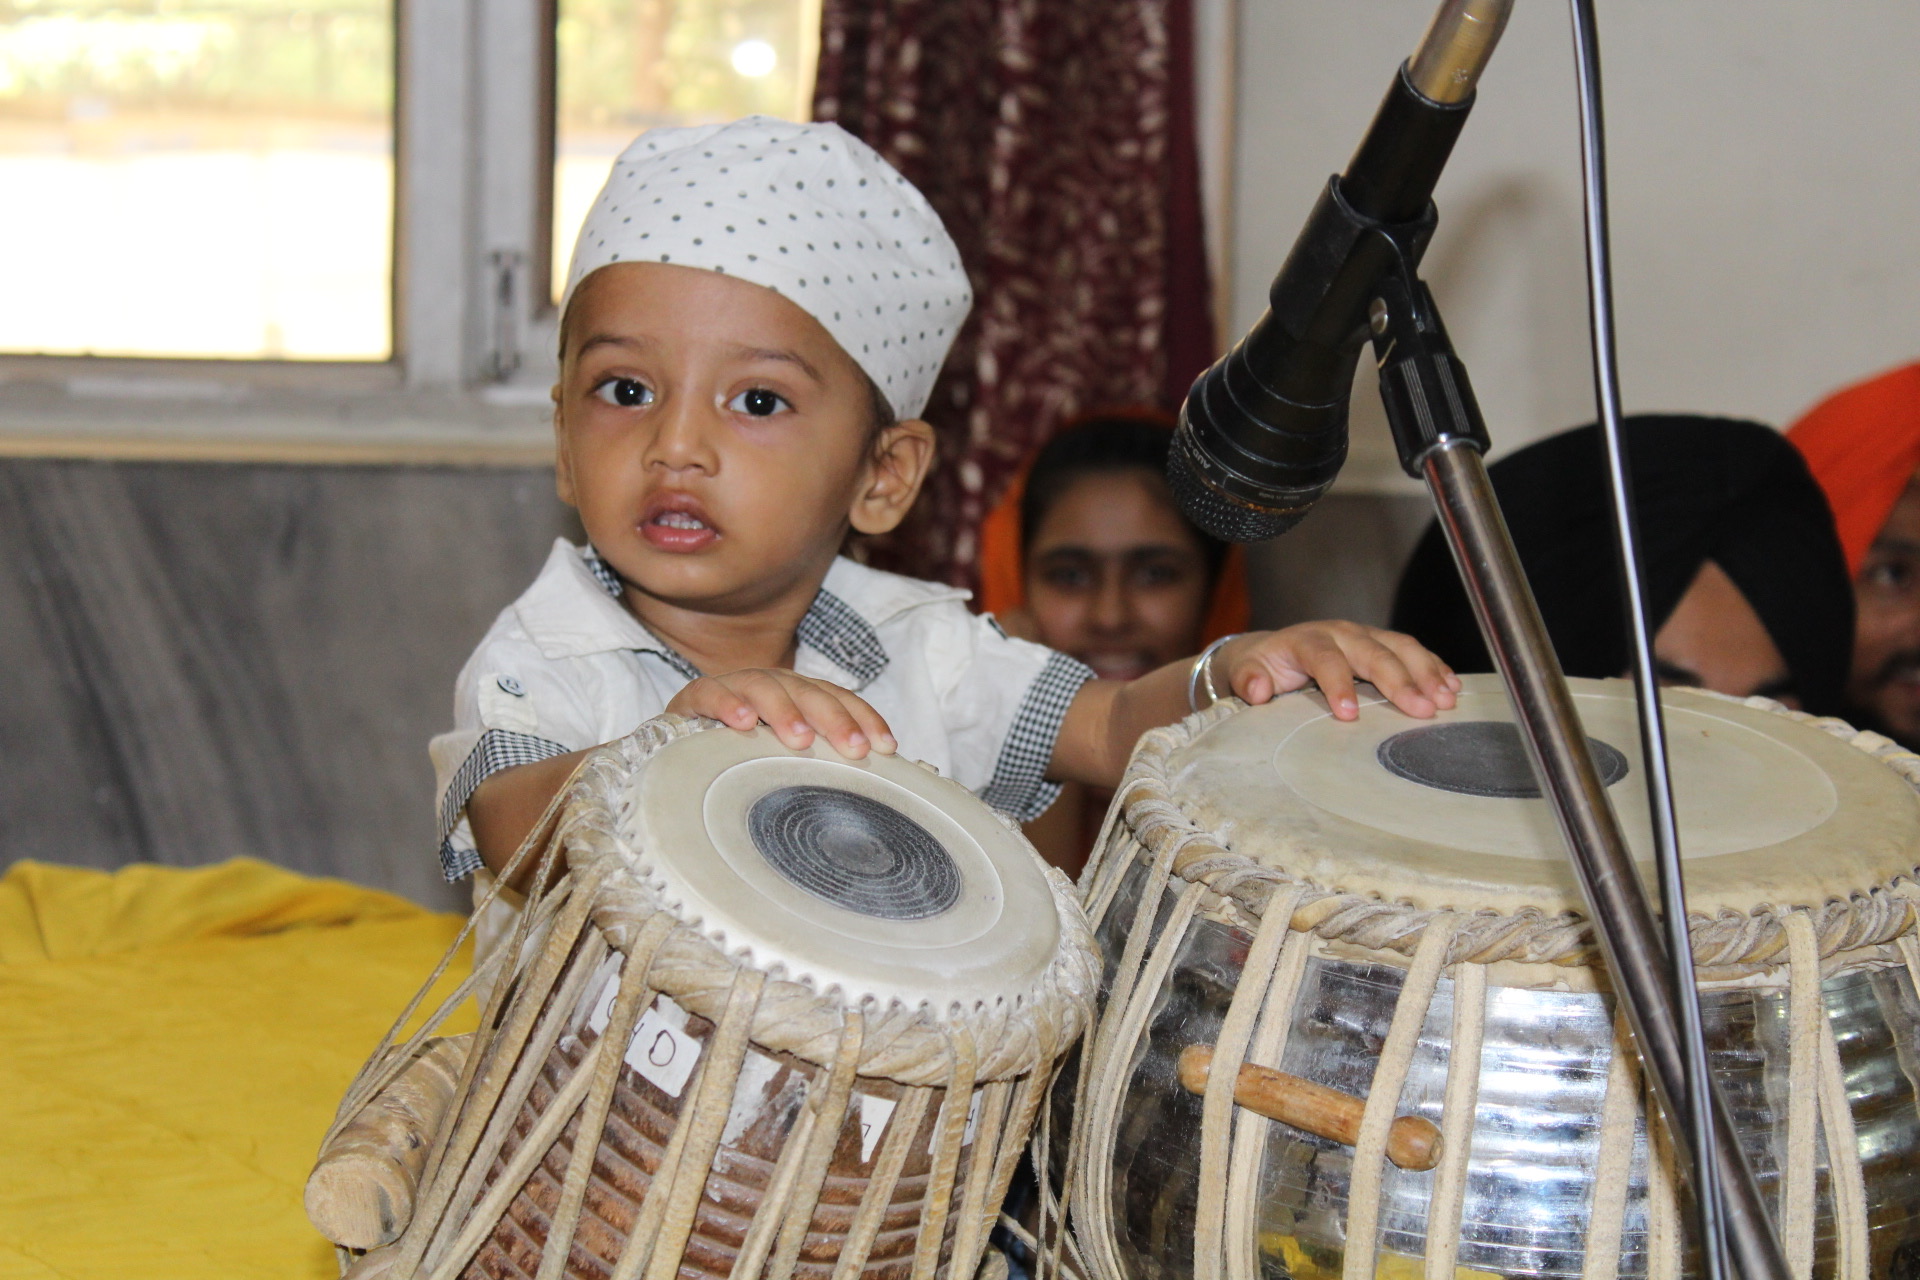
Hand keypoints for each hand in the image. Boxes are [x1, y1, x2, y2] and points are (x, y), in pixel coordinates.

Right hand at [666, 669, 897, 757]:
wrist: (678, 745)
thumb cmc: (741, 758)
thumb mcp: (783, 761)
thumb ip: (818, 765)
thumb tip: (870, 793)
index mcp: (799, 695)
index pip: (839, 699)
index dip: (864, 718)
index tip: (886, 747)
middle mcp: (772, 685)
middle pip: (809, 692)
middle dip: (834, 718)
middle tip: (853, 749)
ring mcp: (734, 686)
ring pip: (764, 686)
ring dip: (785, 711)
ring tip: (799, 739)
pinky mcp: (696, 696)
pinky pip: (712, 693)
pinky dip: (728, 704)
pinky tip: (743, 722)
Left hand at [1217, 623, 1459, 721]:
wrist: (1271, 651)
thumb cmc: (1262, 666)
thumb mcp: (1246, 672)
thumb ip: (1249, 678)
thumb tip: (1258, 688)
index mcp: (1306, 640)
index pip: (1325, 658)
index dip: (1338, 684)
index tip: (1349, 715)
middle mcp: (1339, 633)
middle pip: (1373, 652)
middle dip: (1399, 680)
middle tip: (1422, 710)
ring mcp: (1364, 636)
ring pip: (1399, 647)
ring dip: (1426, 672)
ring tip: (1446, 700)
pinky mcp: (1380, 644)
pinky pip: (1411, 651)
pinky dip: (1433, 667)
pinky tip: (1453, 687)